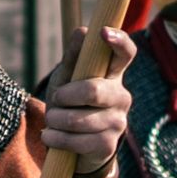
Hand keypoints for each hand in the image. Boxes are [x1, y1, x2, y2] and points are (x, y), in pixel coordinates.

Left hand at [31, 30, 132, 173]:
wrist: (71, 143)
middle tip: (55, 100)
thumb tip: (83, 31)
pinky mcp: (108, 145)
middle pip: (93, 91)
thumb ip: (73, 57)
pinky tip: (51, 136)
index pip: (126, 53)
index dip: (118, 41)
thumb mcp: (67, 78)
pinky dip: (55, 138)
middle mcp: (121, 97)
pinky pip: (75, 141)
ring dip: (56, 119)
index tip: (103, 32)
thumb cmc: (70, 103)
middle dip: (64, 96)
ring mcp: (118, 122)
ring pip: (78, 119)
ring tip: (52, 120)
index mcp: (113, 74)